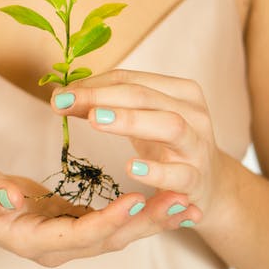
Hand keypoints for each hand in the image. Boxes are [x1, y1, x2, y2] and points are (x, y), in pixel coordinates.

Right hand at [0, 164, 199, 266]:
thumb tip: (13, 198)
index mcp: (34, 241)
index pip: (78, 235)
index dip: (108, 220)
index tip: (136, 199)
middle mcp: (59, 247)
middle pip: (110, 240)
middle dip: (146, 223)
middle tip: (181, 201)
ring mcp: (70, 239)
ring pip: (119, 235)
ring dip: (153, 221)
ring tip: (187, 202)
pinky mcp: (79, 226)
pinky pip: (117, 224)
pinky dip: (144, 215)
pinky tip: (170, 201)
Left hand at [52, 69, 220, 226]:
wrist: (208, 187)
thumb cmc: (167, 147)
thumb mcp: (140, 122)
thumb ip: (105, 106)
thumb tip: (61, 95)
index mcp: (179, 92)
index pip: (130, 80)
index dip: (93, 85)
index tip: (60, 93)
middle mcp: (193, 114)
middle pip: (145, 96)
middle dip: (102, 97)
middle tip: (67, 101)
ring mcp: (198, 146)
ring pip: (169, 125)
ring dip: (130, 120)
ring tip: (95, 119)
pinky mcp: (197, 179)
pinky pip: (179, 173)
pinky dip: (155, 170)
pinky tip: (130, 166)